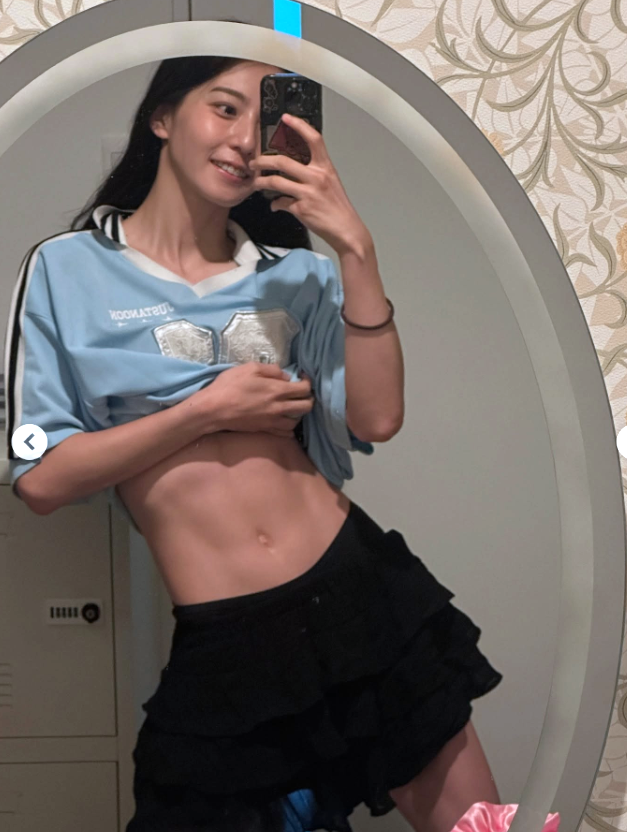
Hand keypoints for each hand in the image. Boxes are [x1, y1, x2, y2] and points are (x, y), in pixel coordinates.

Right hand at [187, 362, 314, 437]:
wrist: (214, 409)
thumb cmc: (230, 386)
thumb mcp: (250, 368)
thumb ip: (271, 370)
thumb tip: (285, 377)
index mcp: (277, 390)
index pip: (304, 389)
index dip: (308, 381)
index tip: (302, 377)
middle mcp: (279, 407)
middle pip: (306, 406)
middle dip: (308, 398)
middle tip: (301, 392)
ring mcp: (273, 421)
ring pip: (297, 421)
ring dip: (298, 413)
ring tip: (292, 406)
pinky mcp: (265, 430)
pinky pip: (285, 433)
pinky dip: (289, 427)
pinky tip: (284, 420)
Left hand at [250, 114, 371, 255]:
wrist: (346, 230)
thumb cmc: (338, 208)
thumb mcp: (330, 183)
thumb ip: (313, 173)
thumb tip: (293, 171)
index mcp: (325, 168)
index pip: (313, 139)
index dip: (299, 125)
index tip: (286, 118)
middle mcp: (317, 177)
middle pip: (283, 161)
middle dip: (263, 161)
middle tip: (255, 162)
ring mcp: (308, 193)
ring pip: (276, 181)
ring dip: (261, 181)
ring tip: (256, 182)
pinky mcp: (301, 209)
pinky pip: (281, 202)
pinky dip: (275, 204)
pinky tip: (275, 205)